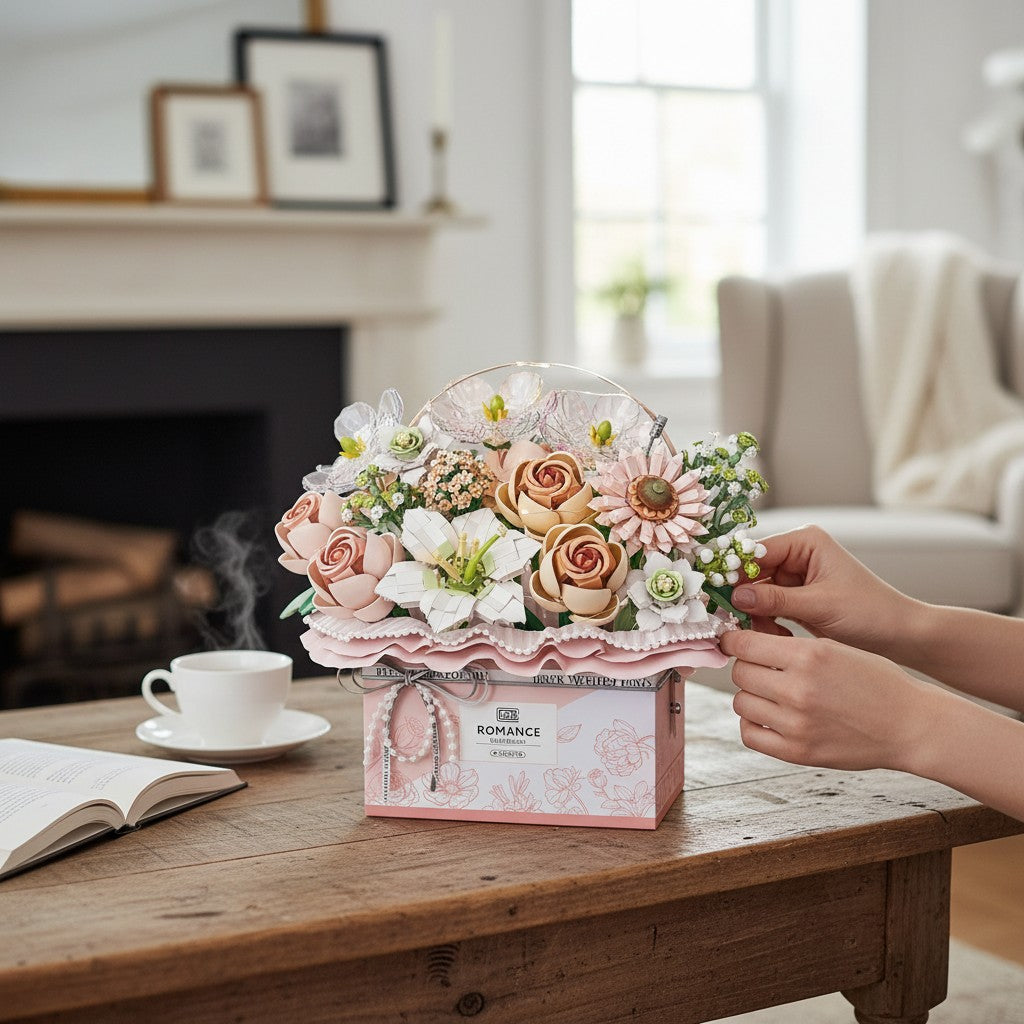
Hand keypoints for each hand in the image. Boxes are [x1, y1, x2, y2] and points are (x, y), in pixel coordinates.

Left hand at [720, 629, 936, 772]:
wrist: (910, 725)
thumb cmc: (877, 682)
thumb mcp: (835, 648)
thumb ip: (791, 648)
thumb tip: (747, 644)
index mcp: (808, 655)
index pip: (744, 644)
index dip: (734, 641)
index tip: (733, 641)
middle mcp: (798, 689)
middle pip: (740, 673)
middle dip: (747, 667)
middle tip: (761, 668)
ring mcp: (796, 724)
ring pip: (741, 703)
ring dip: (751, 695)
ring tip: (771, 693)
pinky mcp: (797, 752)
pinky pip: (750, 735)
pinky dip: (753, 724)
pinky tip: (770, 716)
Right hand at [730, 525, 916, 657]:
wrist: (898, 636)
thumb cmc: (870, 612)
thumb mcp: (819, 605)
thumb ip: (775, 600)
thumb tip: (736, 596)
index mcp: (806, 542)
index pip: (757, 550)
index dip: (734, 569)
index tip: (714, 588)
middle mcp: (798, 554)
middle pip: (752, 570)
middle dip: (742, 596)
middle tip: (729, 617)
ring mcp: (795, 577)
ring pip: (756, 592)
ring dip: (754, 613)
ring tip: (763, 633)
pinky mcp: (795, 598)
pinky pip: (766, 606)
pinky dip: (765, 622)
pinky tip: (775, 636)